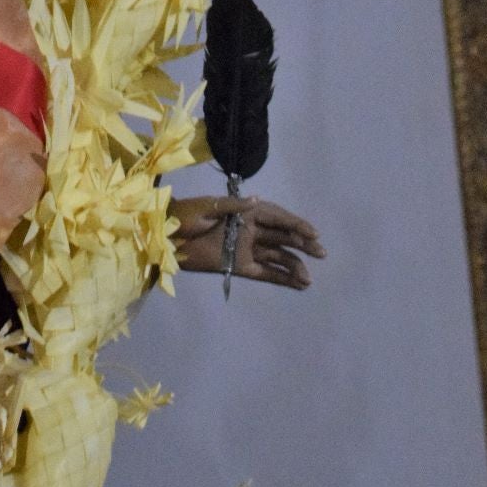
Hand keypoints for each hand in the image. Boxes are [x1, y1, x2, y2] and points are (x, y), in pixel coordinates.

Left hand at [173, 195, 324, 289]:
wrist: (165, 237)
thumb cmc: (184, 216)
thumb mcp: (207, 207)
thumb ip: (232, 206)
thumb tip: (256, 201)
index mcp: (244, 211)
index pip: (276, 216)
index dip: (295, 224)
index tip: (312, 233)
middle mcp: (250, 229)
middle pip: (282, 236)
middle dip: (302, 244)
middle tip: (321, 253)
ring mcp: (246, 248)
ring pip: (277, 256)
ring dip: (294, 266)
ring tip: (308, 279)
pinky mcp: (240, 266)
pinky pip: (266, 272)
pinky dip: (282, 278)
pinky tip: (298, 285)